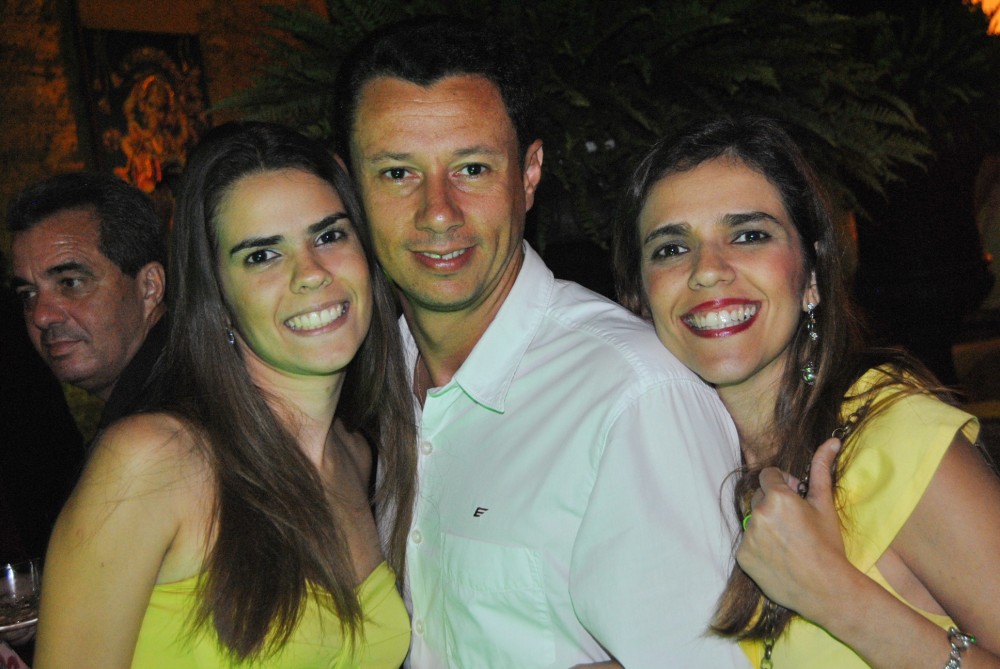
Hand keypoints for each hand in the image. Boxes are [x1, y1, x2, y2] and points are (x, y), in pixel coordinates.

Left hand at [737, 438, 849, 620]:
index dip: (783, 485)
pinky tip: (779, 557)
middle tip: (796, 524)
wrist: (826, 589)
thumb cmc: (828, 545)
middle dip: (774, 504)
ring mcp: (747, 536)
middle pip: (760, 497)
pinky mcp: (742, 556)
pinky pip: (747, 542)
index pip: (768, 475)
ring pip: (753, 520)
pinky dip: (759, 546)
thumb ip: (821, 469)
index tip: (797, 498)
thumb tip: (831, 441)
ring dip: (766, 525)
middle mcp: (758, 513)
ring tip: (789, 543)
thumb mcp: (824, 505)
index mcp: (777, 496)